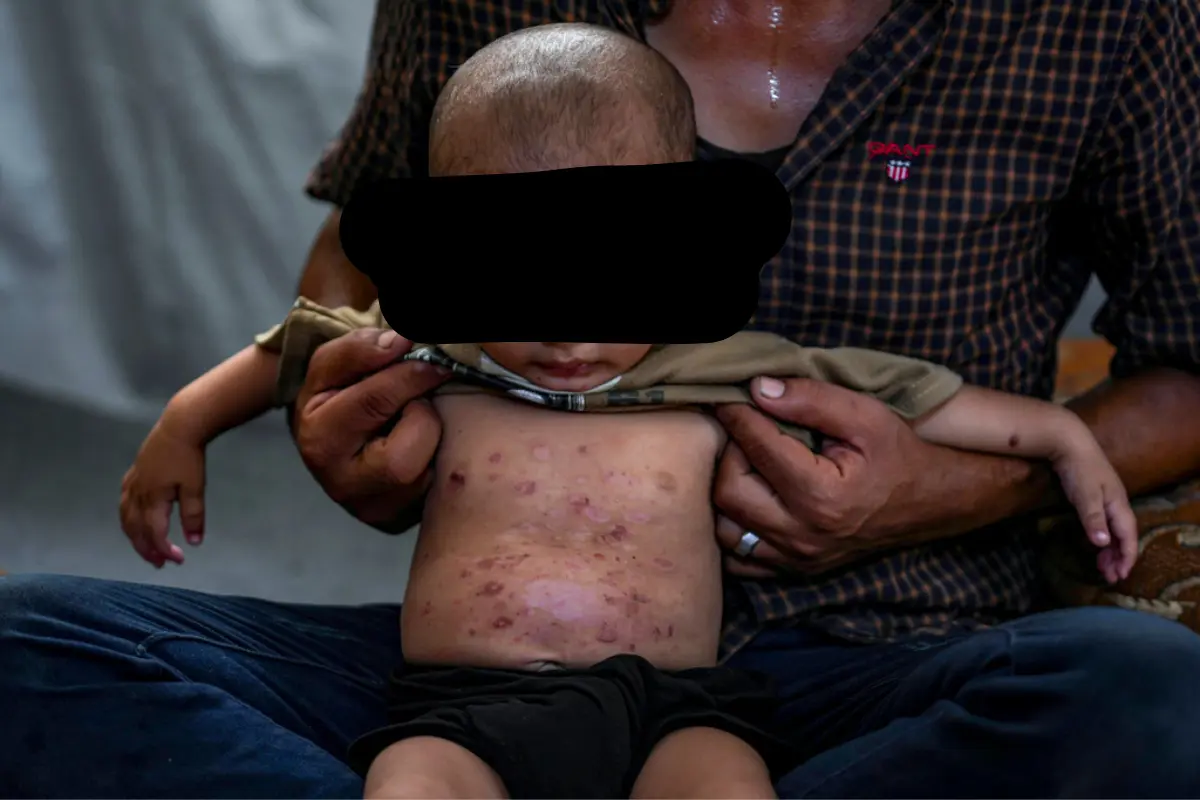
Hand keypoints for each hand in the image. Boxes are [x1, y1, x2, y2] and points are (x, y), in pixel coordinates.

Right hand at [119, 416, 205, 567]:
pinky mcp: (133, 474)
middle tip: (160, 564)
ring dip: (135, 536)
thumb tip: (195, 542)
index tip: (179, 561)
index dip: (164, 551)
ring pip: (125, 518)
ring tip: (147, 548)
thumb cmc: (189, 456)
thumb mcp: (196, 487)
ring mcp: (132, 483)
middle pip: (136, 530)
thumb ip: (194, 516)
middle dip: (147, 550)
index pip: (154, 534)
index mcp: (153, 499)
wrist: (179, 426)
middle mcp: (137, 494)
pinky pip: (123, 503)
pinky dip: (127, 518)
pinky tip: (134, 520)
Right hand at [293, 328, 451, 531]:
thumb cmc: (337, 398)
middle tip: (426, 391)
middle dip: (421, 416)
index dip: (409, 375)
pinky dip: (436, 461)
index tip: (433, 356)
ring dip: (430, 439)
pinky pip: (434, 489)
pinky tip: (425, 446)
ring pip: (424, 477)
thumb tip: (400, 342)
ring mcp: (374, 511)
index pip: (372, 404)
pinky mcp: (401, 522)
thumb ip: (359, 350)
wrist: (335, 444)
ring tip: (415, 422)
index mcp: (319, 441)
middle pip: (401, 459)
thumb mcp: (332, 368)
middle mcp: (343, 487)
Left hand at [713, 376, 939, 576]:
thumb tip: (759, 388)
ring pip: (726, 528)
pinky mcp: (795, 569)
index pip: (756, 447)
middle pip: (728, 491)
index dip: (735, 414)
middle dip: (727, 454)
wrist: (932, 503)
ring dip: (725, 491)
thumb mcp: (865, 415)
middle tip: (742, 431)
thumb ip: (812, 399)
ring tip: (745, 463)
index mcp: (820, 495)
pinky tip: (750, 497)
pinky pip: (740, 557)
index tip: (725, 395)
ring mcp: (797, 558)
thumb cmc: (900, 454)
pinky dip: (735, 526)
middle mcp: (802, 534)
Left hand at [1052, 438, 1137, 583]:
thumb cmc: (1079, 469)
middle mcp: (1117, 504)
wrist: (1069, 442)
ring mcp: (1107, 500)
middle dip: (1119, 558)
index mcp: (1119, 505)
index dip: (1127, 556)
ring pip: (1113, 531)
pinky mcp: (1095, 497)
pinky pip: (1104, 524)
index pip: (1129, 536)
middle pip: (1123, 536)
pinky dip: (1102, 538)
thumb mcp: (1086, 496)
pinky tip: (1096, 545)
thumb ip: (1093, 519)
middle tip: (1110, 577)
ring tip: (1102, 568)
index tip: (1121, 574)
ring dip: (1110, 550)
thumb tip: (1103, 544)